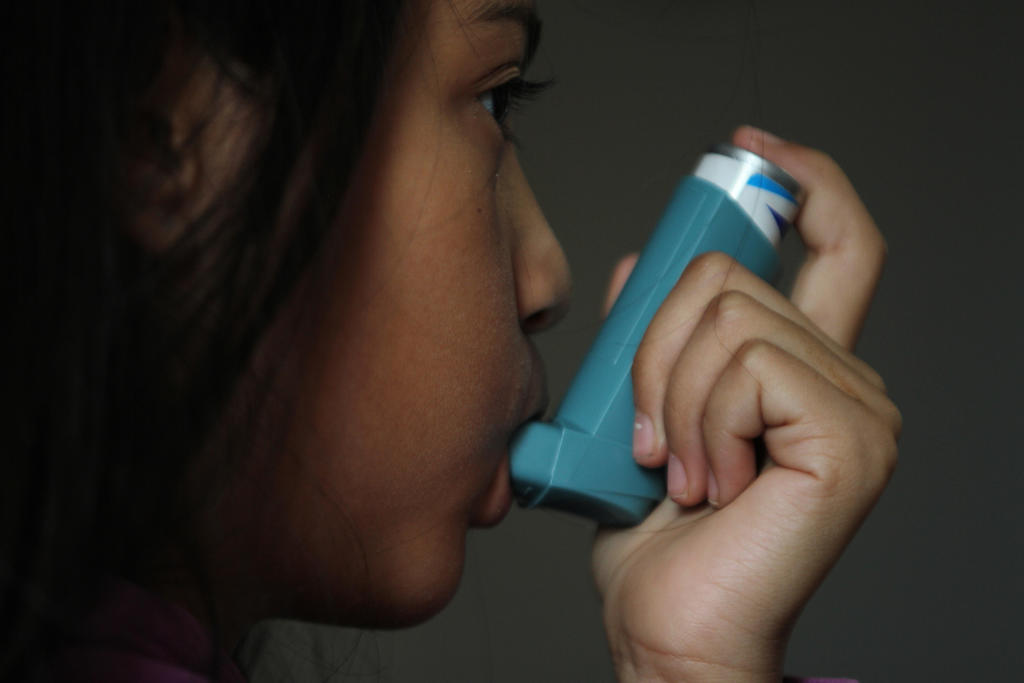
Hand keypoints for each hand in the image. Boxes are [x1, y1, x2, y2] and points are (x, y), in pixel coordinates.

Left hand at [592, 127, 900, 681]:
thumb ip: (653, 339)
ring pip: (728, 318)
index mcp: (805, 369)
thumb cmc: (655, 539)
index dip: (803, 180)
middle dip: (654, 346)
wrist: (670, 626)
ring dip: (671, 396)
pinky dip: (699, 419)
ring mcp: (858, 409)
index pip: (838, 243)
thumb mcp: (641, 414)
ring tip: (681, 471)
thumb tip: (638, 264)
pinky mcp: (850, 438)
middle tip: (652, 434)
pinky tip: (709, 484)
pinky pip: (745, 367)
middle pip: (733, 276)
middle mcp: (848, 380)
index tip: (749, 149)